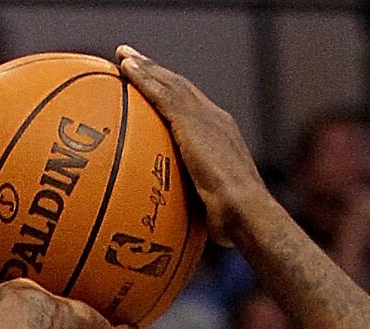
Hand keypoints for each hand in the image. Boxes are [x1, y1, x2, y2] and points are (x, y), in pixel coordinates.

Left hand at [114, 47, 258, 235]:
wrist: (247, 212)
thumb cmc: (234, 224)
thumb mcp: (215, 211)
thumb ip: (200, 208)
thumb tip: (183, 233)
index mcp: (222, 136)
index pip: (195, 108)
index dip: (175, 94)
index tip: (158, 87)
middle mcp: (215, 119)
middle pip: (180, 87)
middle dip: (157, 71)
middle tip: (133, 59)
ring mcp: (204, 118)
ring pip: (169, 82)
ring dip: (145, 66)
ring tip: (123, 55)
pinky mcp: (191, 122)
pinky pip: (161, 93)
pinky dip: (143, 78)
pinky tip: (124, 69)